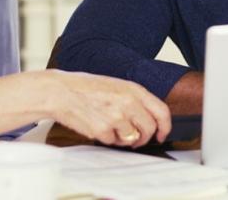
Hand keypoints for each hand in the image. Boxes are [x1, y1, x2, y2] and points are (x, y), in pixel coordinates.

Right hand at [47, 70, 171, 147]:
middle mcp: (128, 102)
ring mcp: (116, 117)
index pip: (161, 111)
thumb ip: (134, 99)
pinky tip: (98, 125)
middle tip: (136, 139)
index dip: (165, 126)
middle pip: (149, 129)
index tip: (162, 134)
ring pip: (132, 138)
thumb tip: (149, 118)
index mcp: (133, 89)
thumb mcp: (117, 85)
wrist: (61, 91)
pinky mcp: (103, 130)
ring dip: (124, 138)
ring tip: (110, 127)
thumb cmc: (86, 88)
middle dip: (144, 138)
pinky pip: (113, 142)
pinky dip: (107, 138)